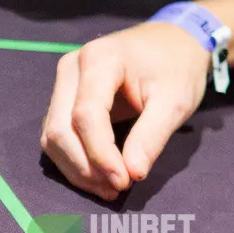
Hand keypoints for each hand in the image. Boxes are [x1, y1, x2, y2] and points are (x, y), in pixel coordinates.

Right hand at [40, 22, 209, 199]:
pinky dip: (76, 159)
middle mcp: (72, 68)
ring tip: (110, 188)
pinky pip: (60, 135)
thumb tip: (132, 174)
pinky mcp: (66, 97)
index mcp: (100, 59)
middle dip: (85, 167)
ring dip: (77, 168)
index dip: (101, 154)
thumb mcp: (176, 100)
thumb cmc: (179, 67)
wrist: (177, 43)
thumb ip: (152, 136)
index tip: (124, 181)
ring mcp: (65, 82)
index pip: (86, 115)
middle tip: (116, 190)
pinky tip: (101, 176)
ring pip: (54, 136)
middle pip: (60, 129)